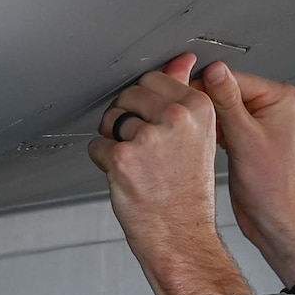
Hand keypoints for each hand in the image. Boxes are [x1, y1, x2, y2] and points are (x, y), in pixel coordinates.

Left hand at [90, 54, 249, 294]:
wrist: (182, 236)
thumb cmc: (187, 191)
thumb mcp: (198, 135)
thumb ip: (185, 92)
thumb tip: (182, 59)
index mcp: (198, 107)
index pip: (152, 79)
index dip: (146, 104)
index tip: (155, 127)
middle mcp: (175, 118)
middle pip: (127, 95)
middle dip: (127, 119)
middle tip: (146, 151)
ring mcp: (148, 138)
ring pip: (110, 120)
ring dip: (114, 141)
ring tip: (139, 166)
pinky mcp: (123, 159)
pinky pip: (96, 146)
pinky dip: (104, 162)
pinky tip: (127, 178)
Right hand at [195, 62, 294, 294]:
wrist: (275, 222)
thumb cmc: (273, 188)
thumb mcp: (246, 140)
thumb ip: (229, 103)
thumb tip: (214, 71)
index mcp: (280, 98)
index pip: (233, 79)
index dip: (205, 86)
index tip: (181, 95)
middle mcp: (271, 107)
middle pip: (226, 92)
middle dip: (203, 103)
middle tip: (179, 114)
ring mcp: (258, 124)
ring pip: (221, 109)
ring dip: (204, 118)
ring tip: (187, 129)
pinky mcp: (245, 139)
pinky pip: (222, 125)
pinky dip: (209, 131)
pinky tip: (196, 141)